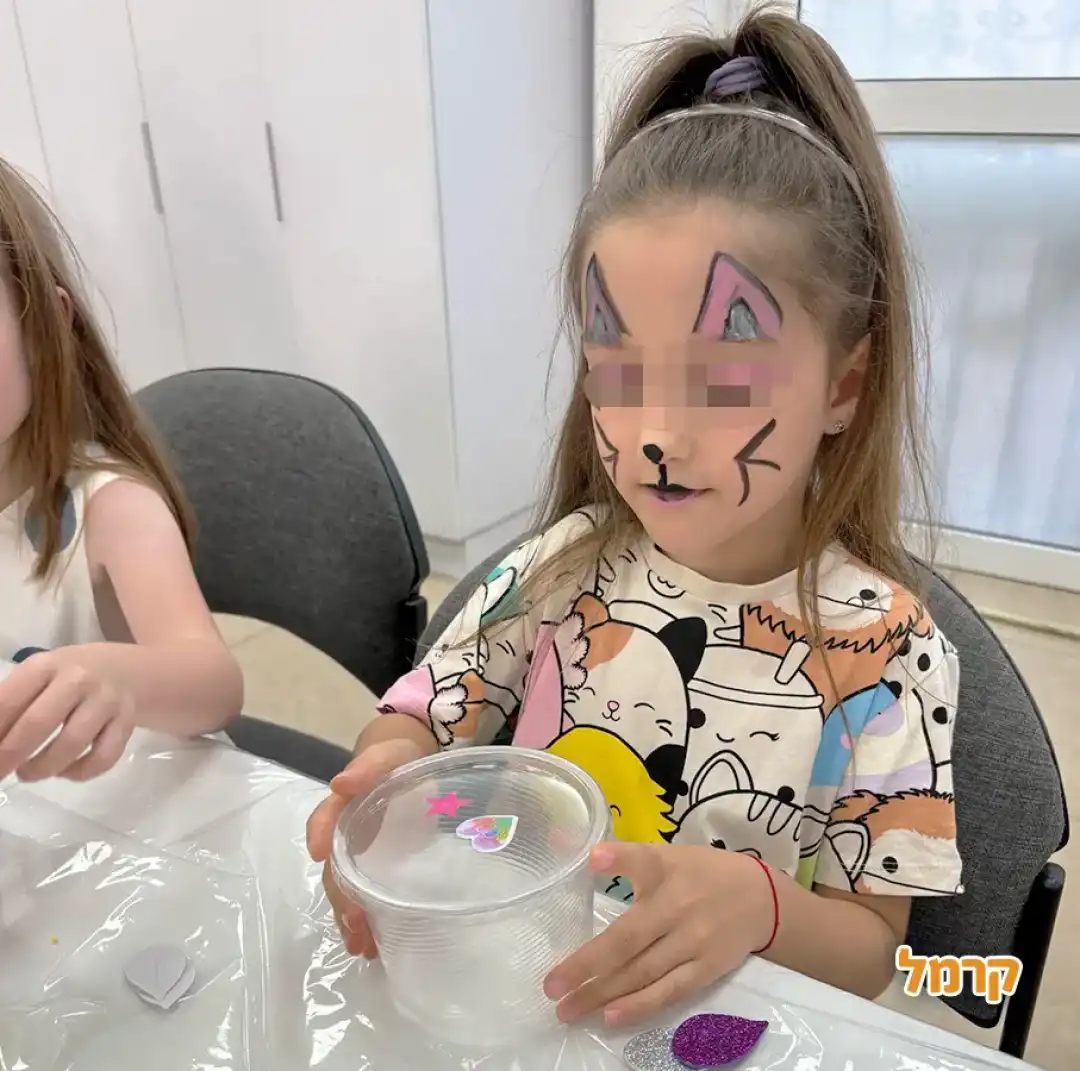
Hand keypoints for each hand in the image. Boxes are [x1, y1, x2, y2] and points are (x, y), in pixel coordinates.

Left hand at [0, 650, 134, 781]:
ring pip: (72, 743)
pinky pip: (104, 756)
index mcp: (46, 665)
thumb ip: (11, 704)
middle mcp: (78, 679)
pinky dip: (81, 772)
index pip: (8, 701)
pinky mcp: (127, 721)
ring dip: (43, 768)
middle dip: (10, 755)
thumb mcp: (39, 676)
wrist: (128, 669)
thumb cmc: (70, 677)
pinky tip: (65, 771)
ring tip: (28, 773)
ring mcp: (106, 700)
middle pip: (38, 722)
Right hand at [306, 737, 428, 957]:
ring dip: (350, 919)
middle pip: (335, 869)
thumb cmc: (395, 758)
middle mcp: (344, 836)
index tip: (319, 854)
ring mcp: (359, 857)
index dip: (319, 834)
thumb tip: (341, 783)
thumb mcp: (388, 755)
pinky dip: (367, 923)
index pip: (323, 819)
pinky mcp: (376, 871)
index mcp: (343, 805)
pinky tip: (374, 946)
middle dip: (341, 896)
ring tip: (361, 946)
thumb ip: (369, 766)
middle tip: (354, 921)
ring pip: (346, 891)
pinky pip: (364, 898)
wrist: (410, 768)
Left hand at [544, 842, 773, 1026]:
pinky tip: (611, 1016)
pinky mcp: (706, 969)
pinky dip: (640, 1006)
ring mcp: (693, 942)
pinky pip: (669, 992)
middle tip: (551, 986)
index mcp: (666, 870)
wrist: (762, 899)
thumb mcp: (669, 855)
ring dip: (602, 994)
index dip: (619, 860)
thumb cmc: (703, 873)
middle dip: (586, 965)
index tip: (593, 859)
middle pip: (628, 939)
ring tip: (568, 1009)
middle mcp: (677, 907)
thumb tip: (586, 857)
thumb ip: (629, 859)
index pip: (642, 862)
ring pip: (642, 972)